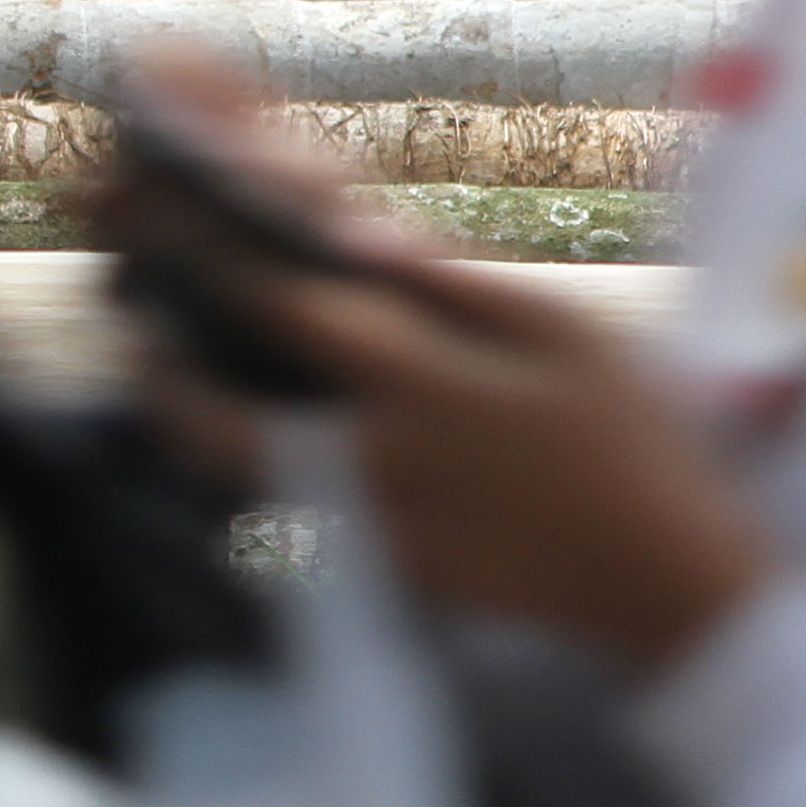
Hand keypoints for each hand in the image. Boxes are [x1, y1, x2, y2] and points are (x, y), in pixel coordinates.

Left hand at [209, 254, 772, 672]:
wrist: (661, 582)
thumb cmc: (632, 442)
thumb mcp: (568, 335)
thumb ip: (459, 284)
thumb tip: (360, 235)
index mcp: (421, 388)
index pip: (288, 310)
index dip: (218, 262)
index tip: (178, 224)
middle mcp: (373, 464)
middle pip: (221, 425)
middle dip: (166, 376)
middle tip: (144, 337)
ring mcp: (372, 530)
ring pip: (243, 479)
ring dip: (197, 428)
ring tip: (187, 384)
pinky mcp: (388, 574)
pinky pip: (293, 514)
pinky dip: (263, 470)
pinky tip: (281, 440)